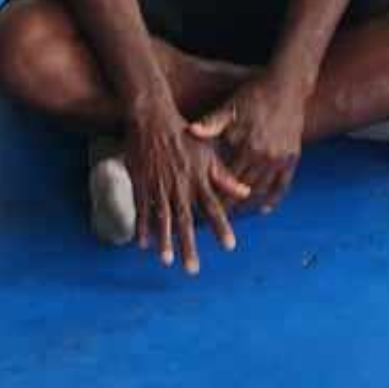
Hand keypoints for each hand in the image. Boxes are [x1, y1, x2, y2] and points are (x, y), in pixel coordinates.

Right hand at [122, 98, 242, 272]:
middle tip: (192, 269)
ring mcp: (159, 186)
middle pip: (186, 221)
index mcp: (198, 179)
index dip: (222, 227)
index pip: (213, 207)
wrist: (152, 118)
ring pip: (163, 219)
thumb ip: (225, 177)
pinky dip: (142, 226)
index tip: (229, 246)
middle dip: (189, 246)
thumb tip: (246, 192)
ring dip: (165, 241)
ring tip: (167, 260)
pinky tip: (143, 244)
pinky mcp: (142, 183)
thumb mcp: (208, 153)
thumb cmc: (184, 135)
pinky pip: (142, 209)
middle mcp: (180, 185)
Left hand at [188, 73, 309, 213]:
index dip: (212, 193)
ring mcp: (280, 159)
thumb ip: (212, 124)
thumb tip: (191, 131)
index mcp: (246, 146)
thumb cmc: (254, 94)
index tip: (199, 206)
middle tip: (213, 219)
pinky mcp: (292, 159)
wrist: (288, 86)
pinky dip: (272, 199)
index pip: (225, 178)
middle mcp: (265, 157)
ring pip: (261, 191)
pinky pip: (282, 186)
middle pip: (242, 190)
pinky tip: (262, 209)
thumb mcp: (231, 107)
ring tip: (232, 217)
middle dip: (227, 206)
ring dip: (247, 206)